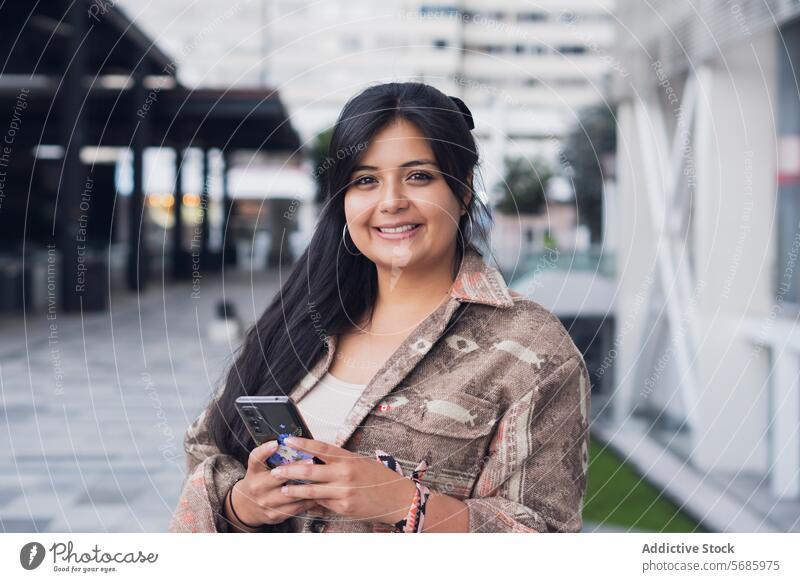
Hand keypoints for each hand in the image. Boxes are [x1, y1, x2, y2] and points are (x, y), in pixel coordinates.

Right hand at [230, 440, 319, 526]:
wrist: (247, 507)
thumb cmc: (260, 482)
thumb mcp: (260, 468)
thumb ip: (271, 458)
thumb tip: (294, 442)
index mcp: (254, 472)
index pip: (255, 459)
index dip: (265, 450)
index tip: (275, 443)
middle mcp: (258, 487)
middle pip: (277, 477)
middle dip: (295, 469)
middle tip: (311, 462)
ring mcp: (266, 502)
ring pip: (290, 494)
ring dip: (307, 486)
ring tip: (320, 478)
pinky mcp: (275, 514)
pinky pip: (296, 507)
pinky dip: (308, 500)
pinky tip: (318, 493)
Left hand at [270, 436, 417, 524]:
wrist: (398, 498)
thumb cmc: (379, 478)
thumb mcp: (360, 462)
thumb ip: (339, 460)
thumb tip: (317, 457)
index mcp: (348, 458)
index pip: (320, 447)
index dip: (302, 443)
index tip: (288, 439)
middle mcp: (344, 473)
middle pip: (310, 469)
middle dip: (290, 470)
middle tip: (276, 470)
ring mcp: (344, 491)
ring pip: (312, 490)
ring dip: (295, 489)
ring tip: (283, 488)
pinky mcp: (344, 507)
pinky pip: (322, 503)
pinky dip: (310, 502)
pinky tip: (301, 502)